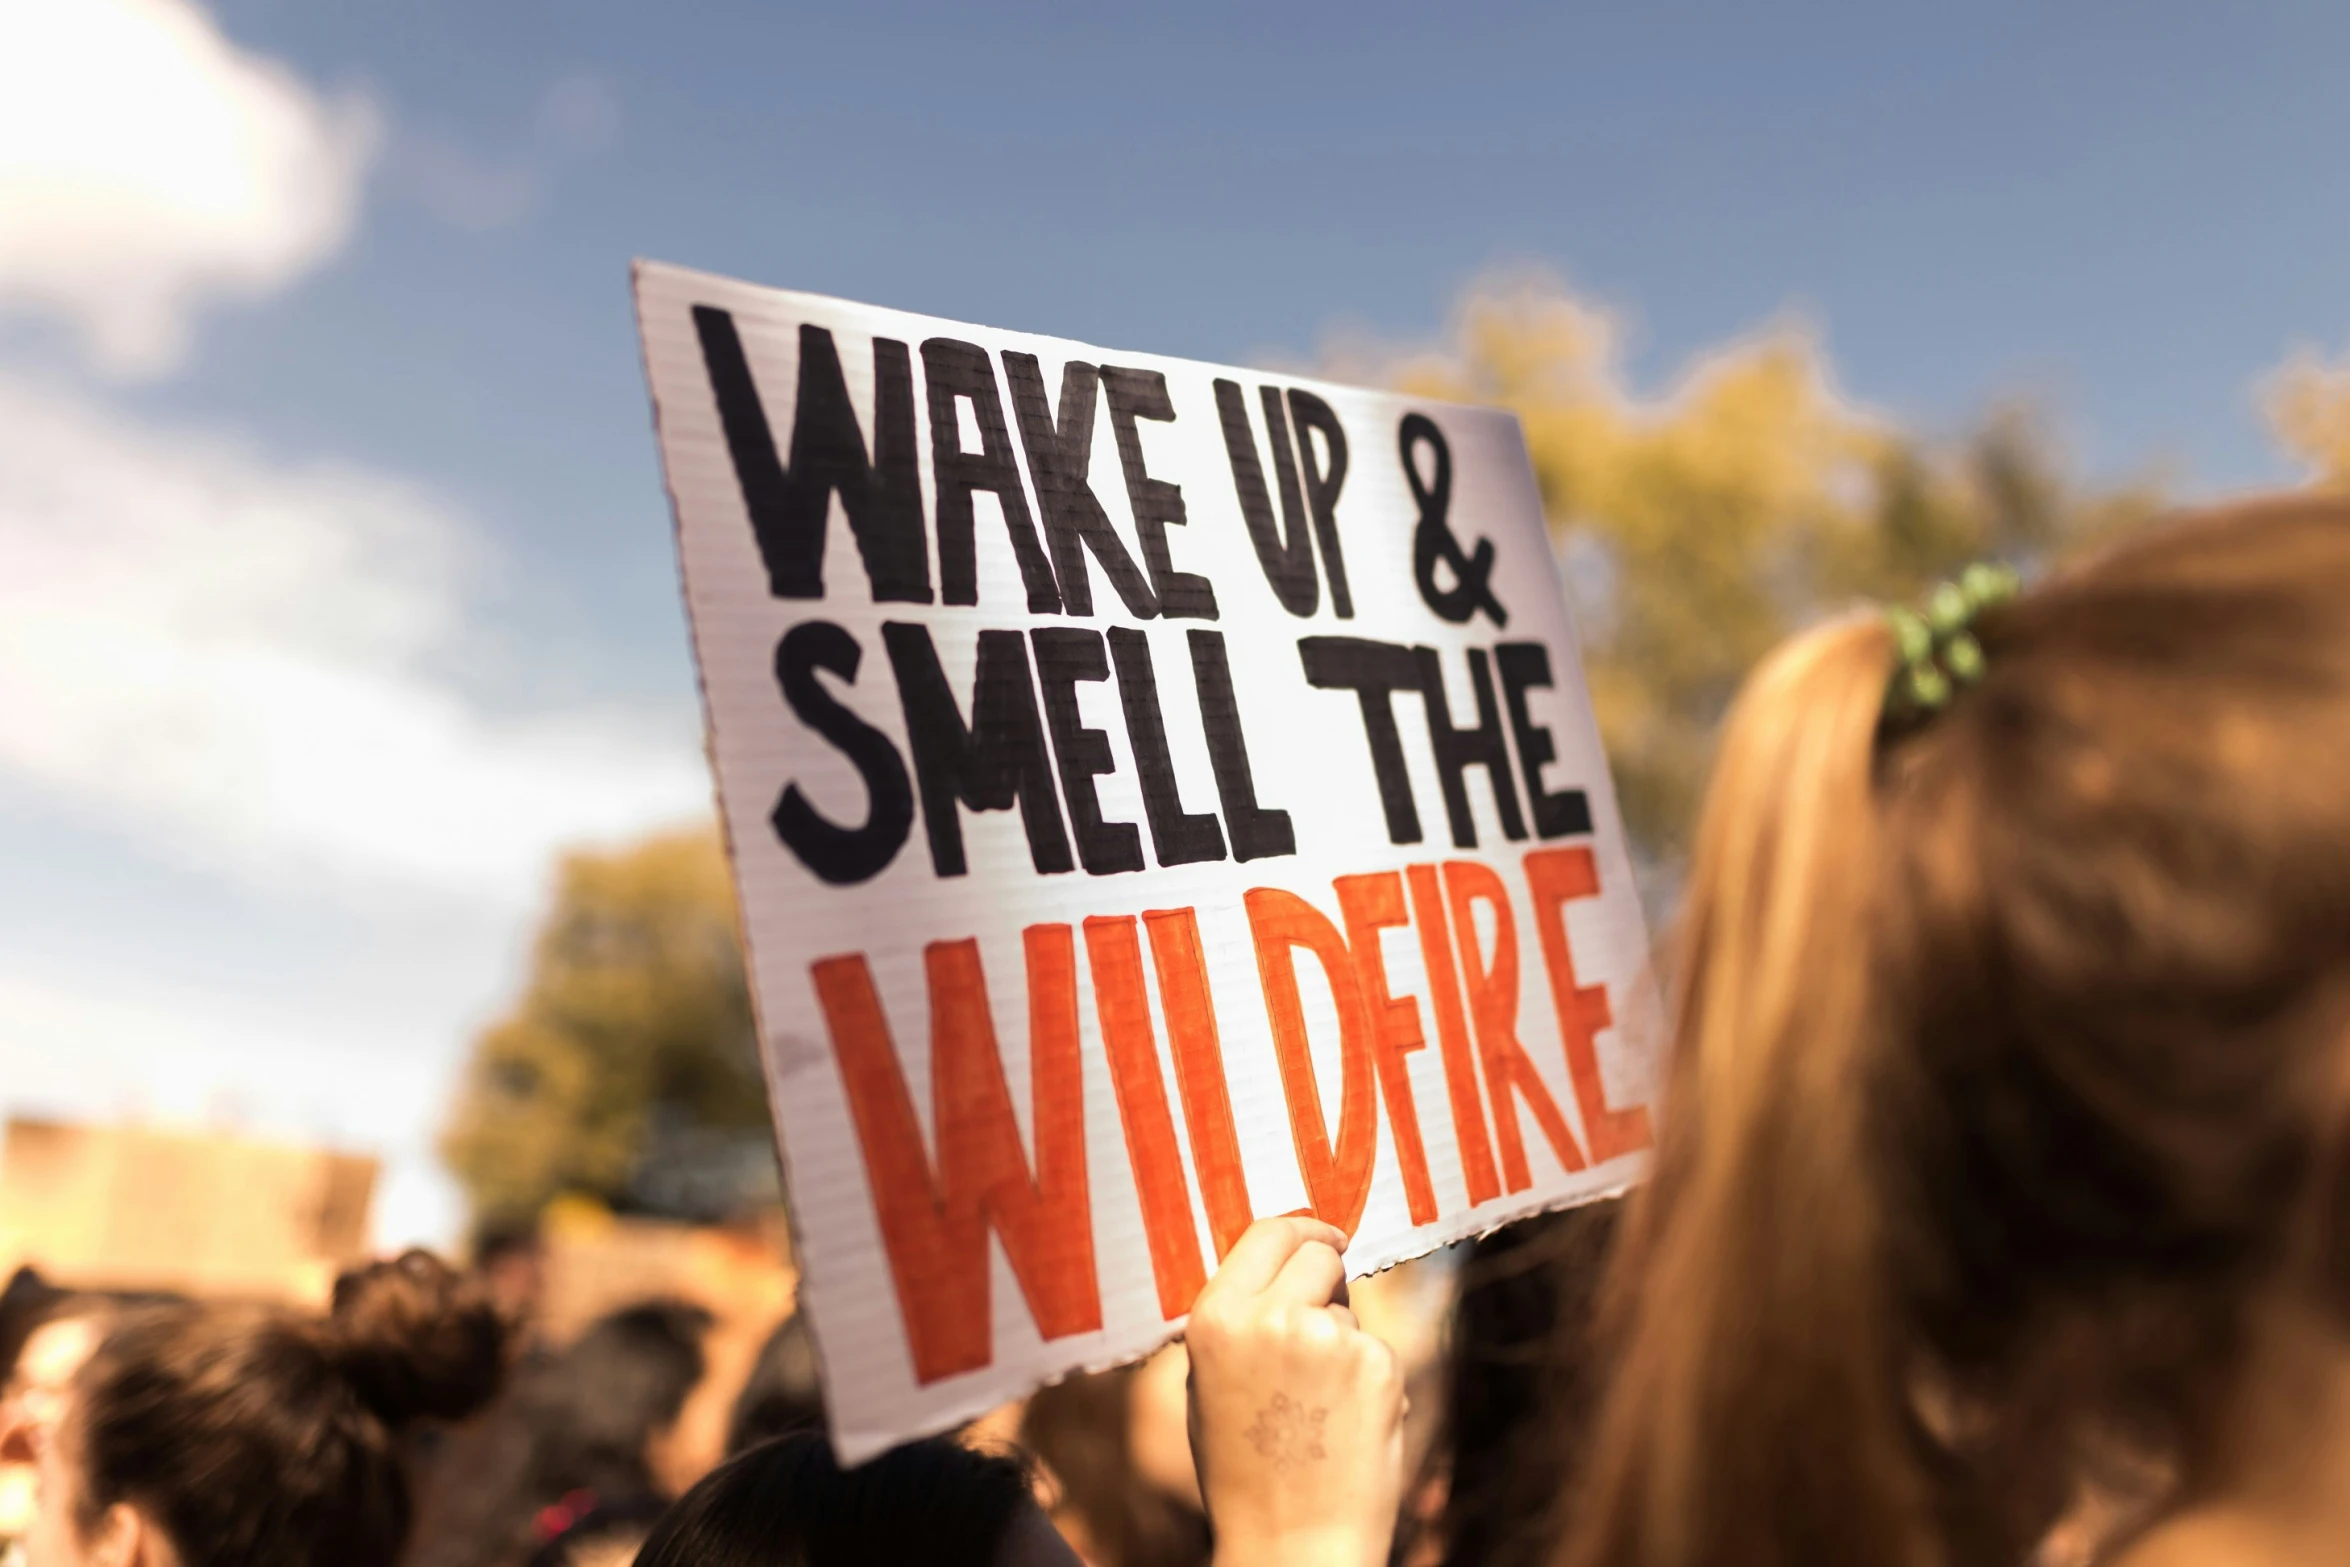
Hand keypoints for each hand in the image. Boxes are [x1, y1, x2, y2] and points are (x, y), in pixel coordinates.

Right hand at [1184, 1216, 1404, 1566]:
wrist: (1292, 1545)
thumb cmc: (1244, 1473)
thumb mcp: (1209, 1385)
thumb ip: (1238, 1321)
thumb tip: (1278, 1265)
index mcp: (1215, 1318)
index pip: (1266, 1232)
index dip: (1302, 1229)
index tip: (1326, 1236)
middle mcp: (1269, 1316)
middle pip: (1318, 1252)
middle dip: (1328, 1274)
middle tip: (1328, 1313)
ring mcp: (1328, 1338)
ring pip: (1349, 1309)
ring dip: (1344, 1339)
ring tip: (1319, 1409)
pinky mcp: (1377, 1364)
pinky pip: (1377, 1350)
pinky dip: (1370, 1379)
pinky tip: (1347, 1426)